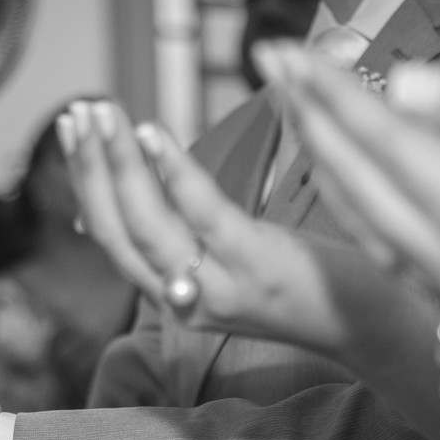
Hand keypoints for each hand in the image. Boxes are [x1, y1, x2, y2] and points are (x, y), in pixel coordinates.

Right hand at [57, 99, 383, 354]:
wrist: (365, 324)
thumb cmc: (303, 282)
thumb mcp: (232, 263)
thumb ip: (186, 236)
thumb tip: (144, 187)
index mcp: (176, 296)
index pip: (113, 241)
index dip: (86, 187)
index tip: (74, 136)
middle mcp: (186, 300)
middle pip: (117, 234)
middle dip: (89, 171)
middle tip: (77, 115)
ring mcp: (219, 287)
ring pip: (148, 226)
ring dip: (118, 166)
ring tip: (104, 116)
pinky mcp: (255, 265)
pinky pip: (202, 216)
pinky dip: (172, 172)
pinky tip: (153, 134)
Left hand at [255, 44, 439, 311]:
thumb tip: (399, 85)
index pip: (386, 145)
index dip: (332, 93)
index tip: (287, 50)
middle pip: (356, 182)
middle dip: (308, 115)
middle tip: (268, 60)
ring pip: (356, 215)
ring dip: (317, 152)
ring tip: (288, 96)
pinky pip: (376, 237)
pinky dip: (344, 190)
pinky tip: (326, 154)